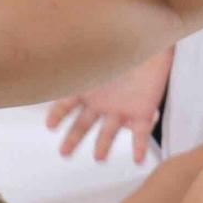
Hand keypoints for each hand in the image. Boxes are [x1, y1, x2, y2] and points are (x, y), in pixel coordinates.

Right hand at [44, 47, 171, 164]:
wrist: (152, 42)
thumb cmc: (122, 43)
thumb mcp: (95, 49)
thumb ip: (77, 54)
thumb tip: (54, 47)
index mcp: (88, 88)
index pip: (66, 105)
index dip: (58, 115)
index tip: (50, 125)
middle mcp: (102, 102)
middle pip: (84, 125)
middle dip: (73, 139)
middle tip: (64, 153)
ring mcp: (121, 108)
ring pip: (109, 132)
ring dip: (103, 145)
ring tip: (99, 158)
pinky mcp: (142, 112)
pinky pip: (140, 134)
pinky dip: (139, 148)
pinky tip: (138, 160)